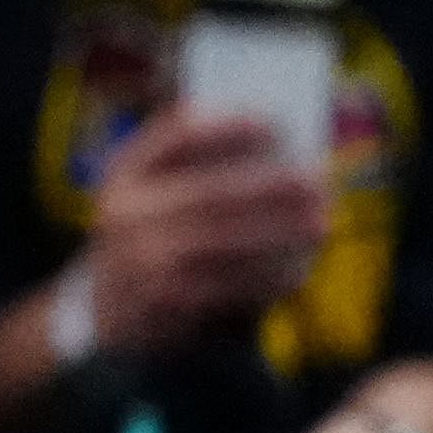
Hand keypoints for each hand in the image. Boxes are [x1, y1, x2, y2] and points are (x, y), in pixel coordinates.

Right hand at [79, 109, 330, 347]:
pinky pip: (227, 286)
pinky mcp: (165, 303)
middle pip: (211, 194)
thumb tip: (283, 157)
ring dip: (281, 234)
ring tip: (320, 223)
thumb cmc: (158, 237)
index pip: (176, 136)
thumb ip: (203, 171)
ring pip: (226, 243)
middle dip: (271, 187)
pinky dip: (268, 278)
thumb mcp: (157, 196)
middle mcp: (127, 213)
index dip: (227, 127)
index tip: (275, 122)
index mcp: (125, 173)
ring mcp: (141, 261)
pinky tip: (298, 269)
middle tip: (317, 180)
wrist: (113, 310)